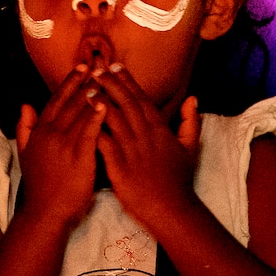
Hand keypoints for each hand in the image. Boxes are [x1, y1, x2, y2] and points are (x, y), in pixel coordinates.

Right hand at [16, 65, 105, 229]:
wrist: (45, 213)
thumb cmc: (40, 186)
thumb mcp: (26, 153)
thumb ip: (25, 128)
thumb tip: (25, 105)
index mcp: (39, 131)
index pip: (56, 99)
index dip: (70, 82)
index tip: (82, 67)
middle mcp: (50, 133)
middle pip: (71, 101)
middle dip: (86, 81)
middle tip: (100, 64)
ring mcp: (63, 144)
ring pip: (80, 112)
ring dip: (94, 93)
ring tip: (107, 78)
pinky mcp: (78, 156)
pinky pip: (89, 131)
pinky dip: (97, 116)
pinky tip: (106, 103)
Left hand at [91, 64, 199, 224]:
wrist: (171, 209)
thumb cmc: (179, 181)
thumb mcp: (190, 148)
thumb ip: (190, 121)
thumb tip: (193, 99)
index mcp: (160, 129)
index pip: (142, 99)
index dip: (128, 81)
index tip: (115, 67)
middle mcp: (146, 135)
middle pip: (126, 102)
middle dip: (111, 83)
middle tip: (96, 69)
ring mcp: (133, 150)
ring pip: (114, 118)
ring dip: (99, 101)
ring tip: (86, 88)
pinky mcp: (120, 166)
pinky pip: (104, 142)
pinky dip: (94, 129)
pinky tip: (82, 119)